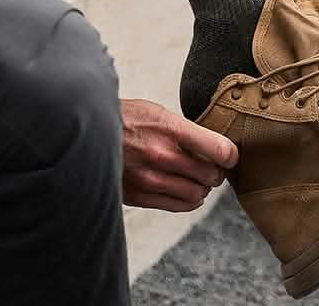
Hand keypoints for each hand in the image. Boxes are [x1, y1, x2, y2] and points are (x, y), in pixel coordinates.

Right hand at [120, 98, 236, 211]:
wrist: (88, 132)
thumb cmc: (126, 118)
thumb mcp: (156, 111)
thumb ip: (185, 130)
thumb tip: (216, 147)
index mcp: (168, 128)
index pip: (219, 149)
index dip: (230, 154)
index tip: (228, 154)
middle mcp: (161, 155)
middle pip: (211, 175)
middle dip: (215, 172)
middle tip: (211, 166)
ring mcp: (150, 178)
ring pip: (198, 194)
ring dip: (202, 187)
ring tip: (195, 177)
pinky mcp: (140, 195)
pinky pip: (180, 206)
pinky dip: (189, 200)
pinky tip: (184, 188)